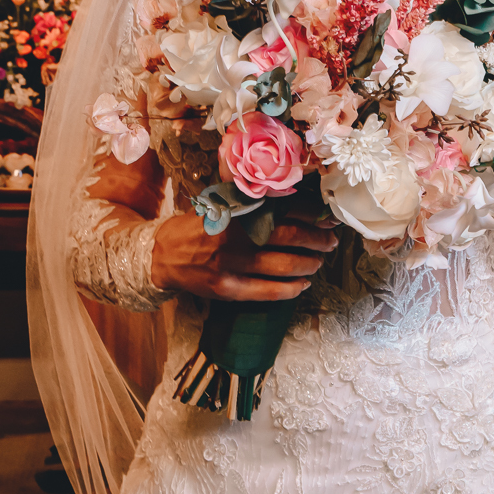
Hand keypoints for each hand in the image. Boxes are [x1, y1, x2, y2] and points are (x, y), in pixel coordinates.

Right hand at [151, 203, 337, 301]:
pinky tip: (302, 284)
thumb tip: (293, 201)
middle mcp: (236, 236)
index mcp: (236, 212)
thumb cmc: (199, 226)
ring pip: (283, 265)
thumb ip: (253, 204)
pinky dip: (291, 288)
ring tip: (319, 261)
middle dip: (317, 239)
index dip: (311, 215)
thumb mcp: (223, 206)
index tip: (328, 216)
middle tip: (331, 240)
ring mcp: (232, 265)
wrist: (163, 255)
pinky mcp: (228, 289)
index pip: (283, 210)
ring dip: (309, 263)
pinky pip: (268, 291)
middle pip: (290, 237)